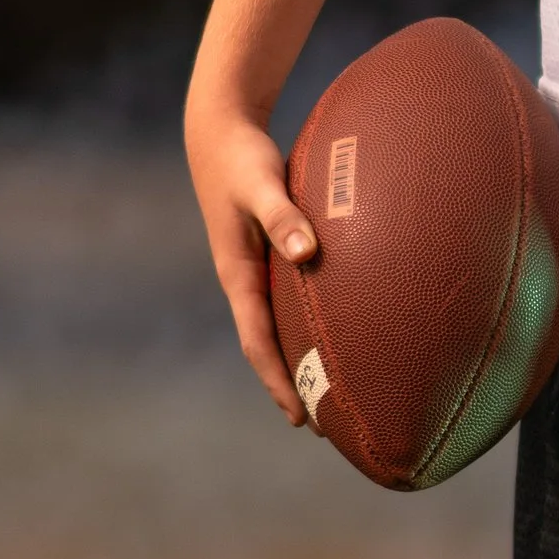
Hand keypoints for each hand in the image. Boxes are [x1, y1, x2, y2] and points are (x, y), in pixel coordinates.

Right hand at [185, 102, 318, 419]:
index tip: (299, 417)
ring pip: (280, 326)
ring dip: (300, 359)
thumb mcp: (260, 183)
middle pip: (269, 346)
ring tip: (335, 391)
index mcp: (238, 275)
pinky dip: (308, 324)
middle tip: (325, 425)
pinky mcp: (270, 255)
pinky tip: (338, 331)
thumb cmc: (242, 158)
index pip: (257, 343)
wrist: (220, 133)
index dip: (278, 381)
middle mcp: (246, 280)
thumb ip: (283, 215)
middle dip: (293, 385)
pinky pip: (290, 301)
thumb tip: (305, 252)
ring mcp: (257, 270)